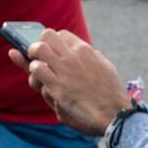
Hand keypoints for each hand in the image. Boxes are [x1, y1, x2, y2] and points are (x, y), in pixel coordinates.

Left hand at [10, 29, 130, 136]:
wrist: (113, 113)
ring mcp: (64, 70)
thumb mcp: (106, 67)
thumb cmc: (111, 93)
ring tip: (36, 68)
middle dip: (39, 44)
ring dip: (33, 58)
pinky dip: (34, 73)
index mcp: (86, 50)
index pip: (62, 34)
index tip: (52, 51)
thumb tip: (91, 52)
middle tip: (38, 56)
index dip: (54, 42)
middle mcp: (74, 56)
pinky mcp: (57, 86)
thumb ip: (95, 58)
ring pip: (38, 49)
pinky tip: (39, 80)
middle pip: (47, 36)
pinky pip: (37, 69)